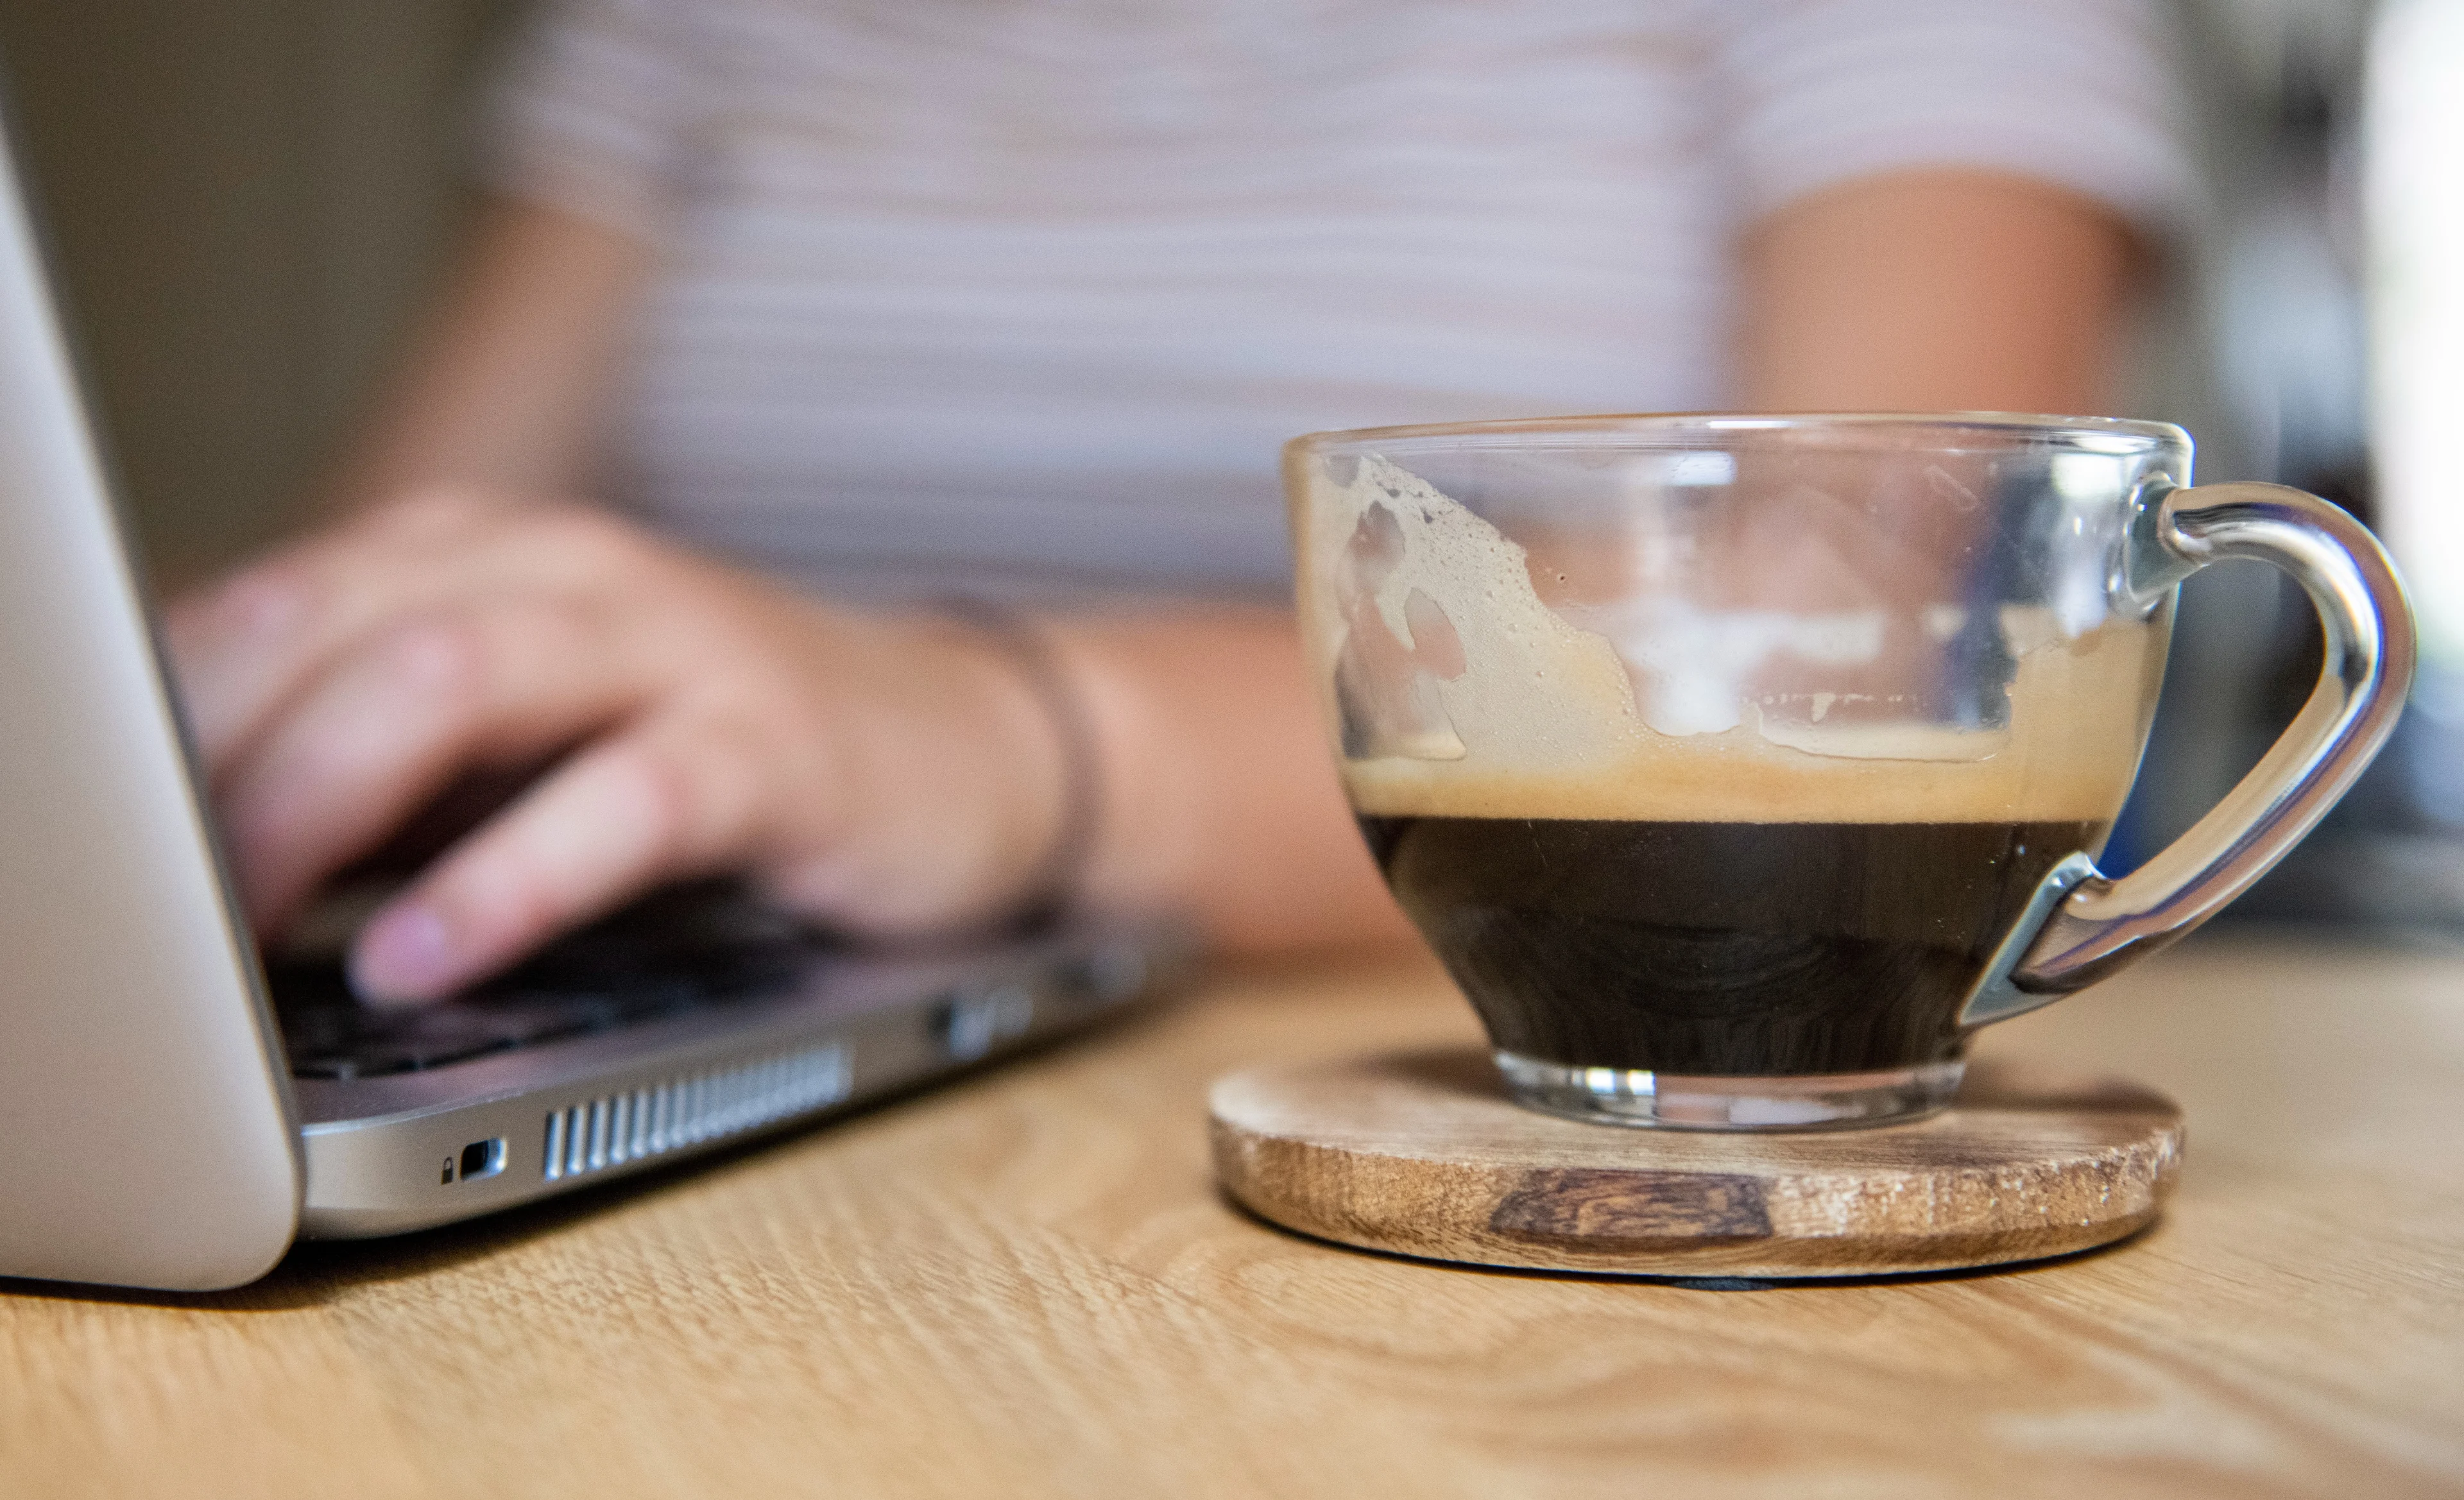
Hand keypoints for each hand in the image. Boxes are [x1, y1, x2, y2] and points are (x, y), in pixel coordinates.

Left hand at [165, 492, 1067, 1002]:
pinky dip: (506, 883)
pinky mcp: (770, 746)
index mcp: (481, 558)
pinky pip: (620, 802)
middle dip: (211, 760)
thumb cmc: (712, 748)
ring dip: (324, 793)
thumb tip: (187, 837)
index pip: (270, 606)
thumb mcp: (522, 738)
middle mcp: (566, 572)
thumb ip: (381, 754)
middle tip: (144, 899)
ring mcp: (675, 648)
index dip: (158, 718)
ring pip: (456, 675)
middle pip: (339, 626)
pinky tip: (422, 959)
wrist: (963, 746)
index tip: (90, 832)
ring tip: (243, 910)